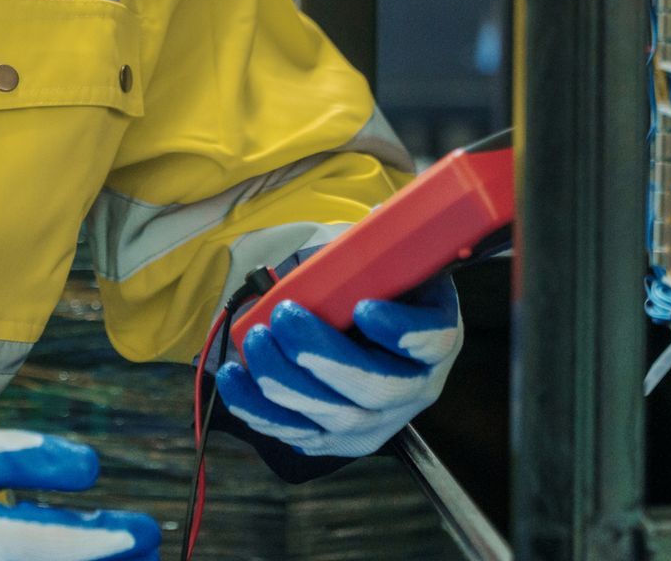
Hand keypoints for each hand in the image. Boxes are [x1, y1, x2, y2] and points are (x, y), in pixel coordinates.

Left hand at [213, 275, 461, 458]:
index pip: (434, 341)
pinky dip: (260, 409)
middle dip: (325, 358)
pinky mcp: (337, 441)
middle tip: (284, 318)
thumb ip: (374, 254)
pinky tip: (234, 378)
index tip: (363, 307)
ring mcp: (378, 421)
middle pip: (379, 389)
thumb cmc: (372, 287)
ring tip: (254, 340)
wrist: (359, 323)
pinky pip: (299, 435)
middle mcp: (414, 388)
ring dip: (286, 382)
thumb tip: (360, 230)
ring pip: (337, 419)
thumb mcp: (384, 263)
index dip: (402, 330)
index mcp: (436, 337)